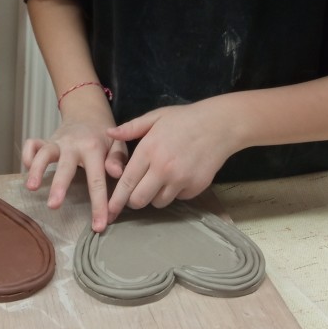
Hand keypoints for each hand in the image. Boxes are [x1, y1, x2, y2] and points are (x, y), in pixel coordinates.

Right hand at [23, 116, 127, 232]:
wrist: (88, 113)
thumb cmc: (104, 136)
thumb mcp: (118, 144)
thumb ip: (118, 159)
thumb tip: (116, 173)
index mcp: (93, 148)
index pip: (96, 179)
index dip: (98, 204)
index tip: (99, 226)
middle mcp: (73, 145)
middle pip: (65, 166)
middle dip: (59, 185)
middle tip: (53, 205)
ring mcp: (57, 142)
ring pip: (44, 153)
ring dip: (36, 169)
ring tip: (31, 187)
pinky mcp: (45, 140)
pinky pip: (32, 145)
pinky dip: (28, 156)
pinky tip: (28, 170)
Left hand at [106, 102, 233, 223]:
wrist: (218, 126)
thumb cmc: (183, 119)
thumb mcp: (155, 117)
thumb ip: (131, 128)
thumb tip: (109, 133)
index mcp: (149, 150)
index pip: (127, 182)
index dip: (116, 199)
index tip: (108, 211)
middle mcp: (163, 169)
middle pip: (139, 200)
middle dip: (133, 200)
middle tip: (135, 192)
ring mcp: (180, 180)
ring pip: (158, 202)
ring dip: (154, 196)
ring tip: (160, 178)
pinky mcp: (195, 188)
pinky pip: (177, 198)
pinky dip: (174, 192)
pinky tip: (178, 176)